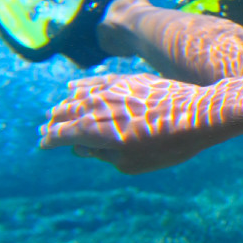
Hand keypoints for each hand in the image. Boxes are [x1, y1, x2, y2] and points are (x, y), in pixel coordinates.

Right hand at [40, 74, 223, 173]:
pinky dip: (81, 86)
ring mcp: (109, 89)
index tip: (45, 145)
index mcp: (90, 130)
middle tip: (48, 129)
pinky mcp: (126, 79)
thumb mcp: (131, 163)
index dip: (49, 141)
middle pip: (64, 113)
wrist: (197, 114)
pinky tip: (74, 87)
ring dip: (65, 104)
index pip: (59, 135)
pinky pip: (95, 81)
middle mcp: (94, 106)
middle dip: (54, 123)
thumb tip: (88, 147)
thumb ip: (104, 156)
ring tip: (58, 111)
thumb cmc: (166, 145)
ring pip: (77, 95)